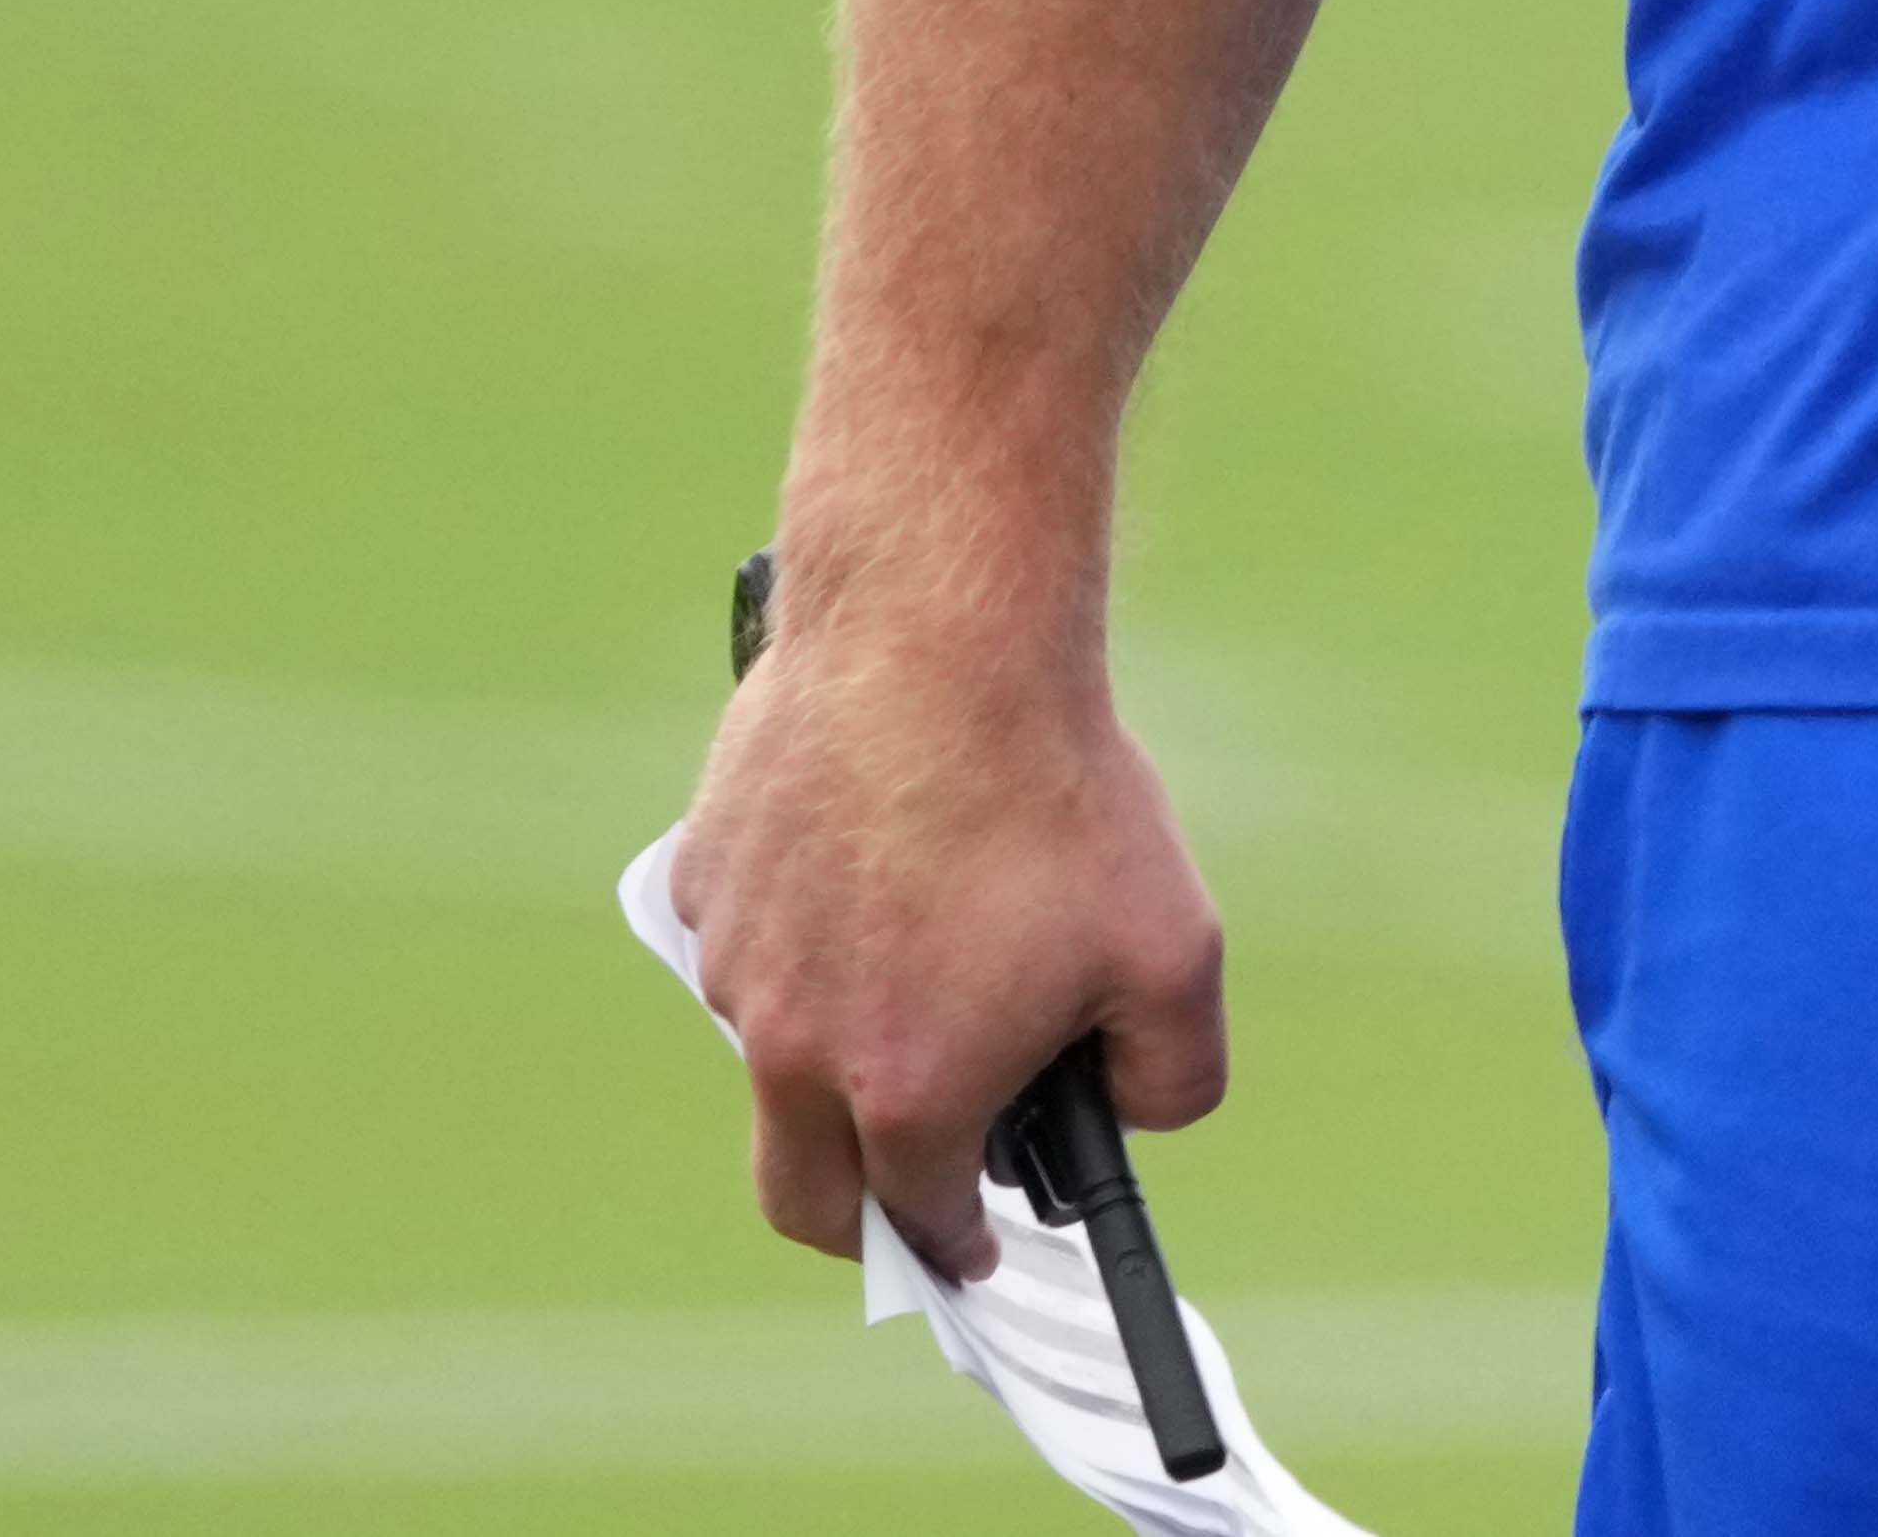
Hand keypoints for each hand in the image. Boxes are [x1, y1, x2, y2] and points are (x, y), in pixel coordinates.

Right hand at [673, 597, 1228, 1285]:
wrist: (937, 632)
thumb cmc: (1058, 792)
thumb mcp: (1174, 952)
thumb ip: (1173, 1075)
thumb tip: (1138, 1113)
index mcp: (905, 1089)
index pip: (916, 1221)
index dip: (955, 1244)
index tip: (970, 1243)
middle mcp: (795, 1046)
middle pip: (800, 1193)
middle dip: (853, 1221)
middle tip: (905, 1193)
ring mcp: (736, 962)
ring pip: (770, 1056)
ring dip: (827, 1052)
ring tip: (913, 969)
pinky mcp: (703, 878)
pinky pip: (745, 945)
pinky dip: (795, 941)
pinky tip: (866, 871)